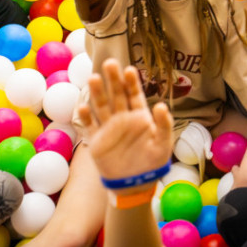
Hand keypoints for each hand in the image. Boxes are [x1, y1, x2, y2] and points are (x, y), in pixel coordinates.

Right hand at [77, 59, 173, 181]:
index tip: (129, 69)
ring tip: (94, 77)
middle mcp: (123, 118)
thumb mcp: (163, 143)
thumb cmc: (152, 162)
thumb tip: (161, 105)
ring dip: (98, 92)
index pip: (134, 94)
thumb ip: (164, 124)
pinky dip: (86, 117)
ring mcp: (109, 128)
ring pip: (102, 106)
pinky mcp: (97, 140)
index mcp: (140, 116)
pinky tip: (83, 106)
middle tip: (110, 63)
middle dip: (113, 79)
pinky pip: (90, 126)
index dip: (131, 82)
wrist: (135, 184)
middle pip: (116, 95)